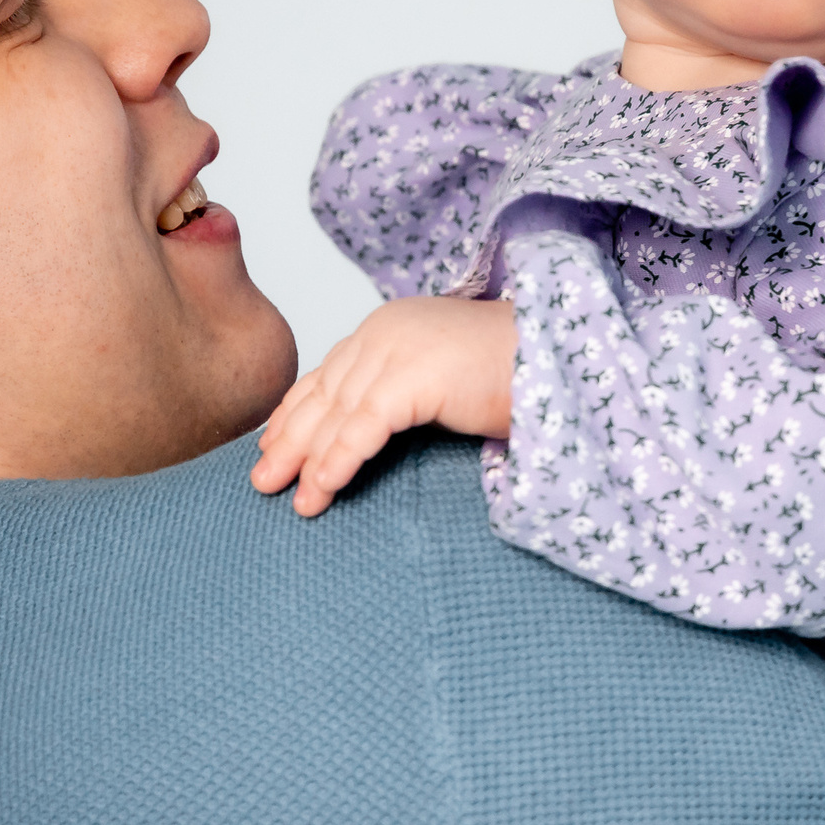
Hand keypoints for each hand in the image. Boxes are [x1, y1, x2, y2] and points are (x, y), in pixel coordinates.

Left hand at [248, 295, 517, 516]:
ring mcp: (400, 348)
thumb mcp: (443, 380)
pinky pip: (363, 428)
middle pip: (324, 392)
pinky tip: (320, 491)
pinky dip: (337, 462)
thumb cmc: (516, 375)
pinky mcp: (415, 376)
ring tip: (289, 499)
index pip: (330, 371)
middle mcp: (387, 329)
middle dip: (290, 439)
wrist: (562, 359)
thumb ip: (404, 392)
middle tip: (262, 480)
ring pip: (337, 412)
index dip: (297, 411)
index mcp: (391, 325)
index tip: (272, 444)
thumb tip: (370, 430)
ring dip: (309, 460)